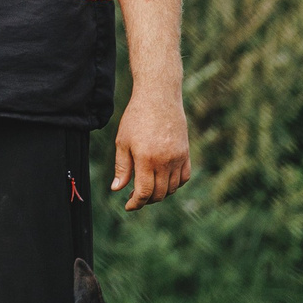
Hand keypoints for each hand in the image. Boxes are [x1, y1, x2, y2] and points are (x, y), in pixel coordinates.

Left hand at [110, 85, 190, 210]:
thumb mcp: (122, 142)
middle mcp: (165, 161)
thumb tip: (117, 189)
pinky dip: (175, 184)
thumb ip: (122, 167)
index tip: (128, 206)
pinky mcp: (185, 152)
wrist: (159, 97)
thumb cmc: (136, 117)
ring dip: (160, 193)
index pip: (144, 192)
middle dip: (146, 200)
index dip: (136, 203)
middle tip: (135, 197)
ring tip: (148, 188)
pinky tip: (164, 181)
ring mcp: (178, 157)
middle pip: (159, 193)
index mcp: (146, 159)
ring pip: (172, 188)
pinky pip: (184, 177)